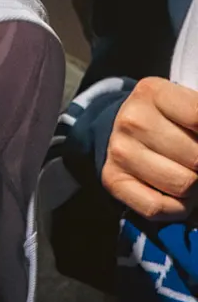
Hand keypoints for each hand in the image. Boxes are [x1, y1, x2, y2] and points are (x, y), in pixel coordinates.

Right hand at [103, 76, 197, 218]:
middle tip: (197, 160)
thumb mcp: (191, 108)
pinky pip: (158, 207)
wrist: (126, 130)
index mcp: (153, 92)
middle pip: (196, 158)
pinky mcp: (112, 180)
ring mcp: (119, 151)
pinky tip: (175, 195)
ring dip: (195, 189)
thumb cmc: (172, 121)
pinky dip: (177, 208)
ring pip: (182, 185)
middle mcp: (131, 120)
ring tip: (189, 175)